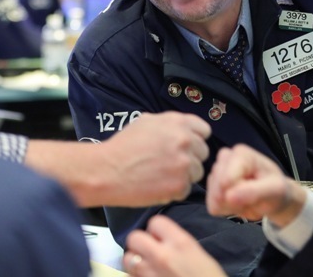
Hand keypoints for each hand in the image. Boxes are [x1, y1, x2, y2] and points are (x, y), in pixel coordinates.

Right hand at [24, 112, 209, 207]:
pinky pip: (186, 189)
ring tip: (162, 175)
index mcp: (178, 122)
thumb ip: (170, 123)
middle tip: (170, 163)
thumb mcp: (147, 121)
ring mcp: (184, 163)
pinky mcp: (179, 185)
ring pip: (197, 172)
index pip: (204, 131)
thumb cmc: (123, 146)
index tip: (185, 147)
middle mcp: (185, 140)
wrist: (107, 170)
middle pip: (203, 152)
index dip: (195, 140)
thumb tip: (186, 128)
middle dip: (190, 158)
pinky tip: (158, 185)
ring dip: (184, 175)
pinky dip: (175, 190)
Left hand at [124, 215, 225, 276]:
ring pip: (128, 259)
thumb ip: (177, 242)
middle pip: (134, 238)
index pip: (155, 222)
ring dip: (135, 260)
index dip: (156, 229)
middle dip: (141, 242)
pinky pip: (132, 276)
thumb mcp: (197, 253)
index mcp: (180, 243)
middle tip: (149, 249)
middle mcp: (162, 256)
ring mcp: (151, 274)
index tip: (160, 236)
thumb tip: (162, 238)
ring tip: (146, 265)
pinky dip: (137, 276)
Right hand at [206, 145, 305, 227]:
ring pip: (214, 200)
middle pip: (218, 190)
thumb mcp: (274, 190)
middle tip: (252, 199)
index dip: (239, 193)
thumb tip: (228, 196)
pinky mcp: (212, 186)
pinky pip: (213, 206)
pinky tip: (239, 202)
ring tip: (247, 200)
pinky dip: (228, 209)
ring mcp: (217, 171)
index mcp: (240, 153)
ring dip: (233, 206)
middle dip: (235, 201)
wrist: (275, 198)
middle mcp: (225, 158)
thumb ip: (253, 191)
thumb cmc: (276, 189)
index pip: (226, 181)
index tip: (255, 193)